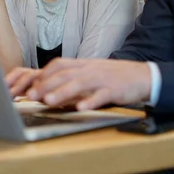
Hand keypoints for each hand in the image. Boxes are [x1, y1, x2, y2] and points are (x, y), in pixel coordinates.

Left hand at [6, 58, 151, 109]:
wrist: (143, 76)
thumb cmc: (114, 77)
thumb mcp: (92, 73)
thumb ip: (73, 78)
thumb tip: (50, 88)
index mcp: (84, 65)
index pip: (59, 65)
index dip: (43, 74)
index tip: (29, 84)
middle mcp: (90, 69)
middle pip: (65, 74)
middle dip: (46, 84)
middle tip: (31, 95)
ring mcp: (103, 79)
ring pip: (79, 83)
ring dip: (63, 92)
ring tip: (49, 101)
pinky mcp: (115, 90)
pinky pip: (101, 95)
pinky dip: (91, 101)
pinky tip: (81, 108)